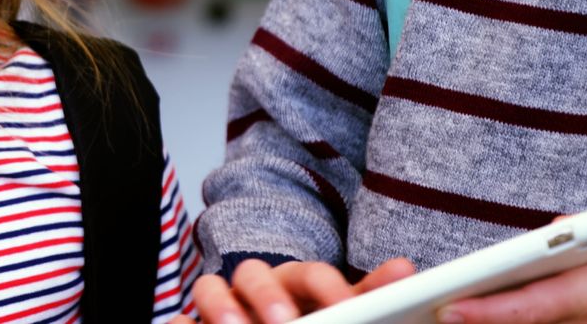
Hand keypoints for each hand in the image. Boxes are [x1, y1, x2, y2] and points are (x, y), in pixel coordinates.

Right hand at [171, 257, 413, 323]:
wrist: (281, 321)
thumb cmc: (313, 320)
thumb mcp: (340, 308)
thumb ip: (370, 296)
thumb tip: (405, 268)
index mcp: (296, 282)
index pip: (311, 274)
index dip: (327, 289)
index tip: (346, 307)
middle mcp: (256, 286)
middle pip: (254, 273)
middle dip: (268, 297)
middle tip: (284, 322)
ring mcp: (223, 304)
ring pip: (211, 287)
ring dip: (222, 307)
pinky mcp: (195, 323)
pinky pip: (180, 319)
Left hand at [438, 210, 586, 323]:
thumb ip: (576, 227)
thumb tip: (537, 235)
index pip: (530, 307)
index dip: (486, 312)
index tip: (448, 309)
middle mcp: (581, 323)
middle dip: (470, 322)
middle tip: (420, 312)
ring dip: (481, 323)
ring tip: (426, 314)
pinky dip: (496, 321)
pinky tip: (465, 314)